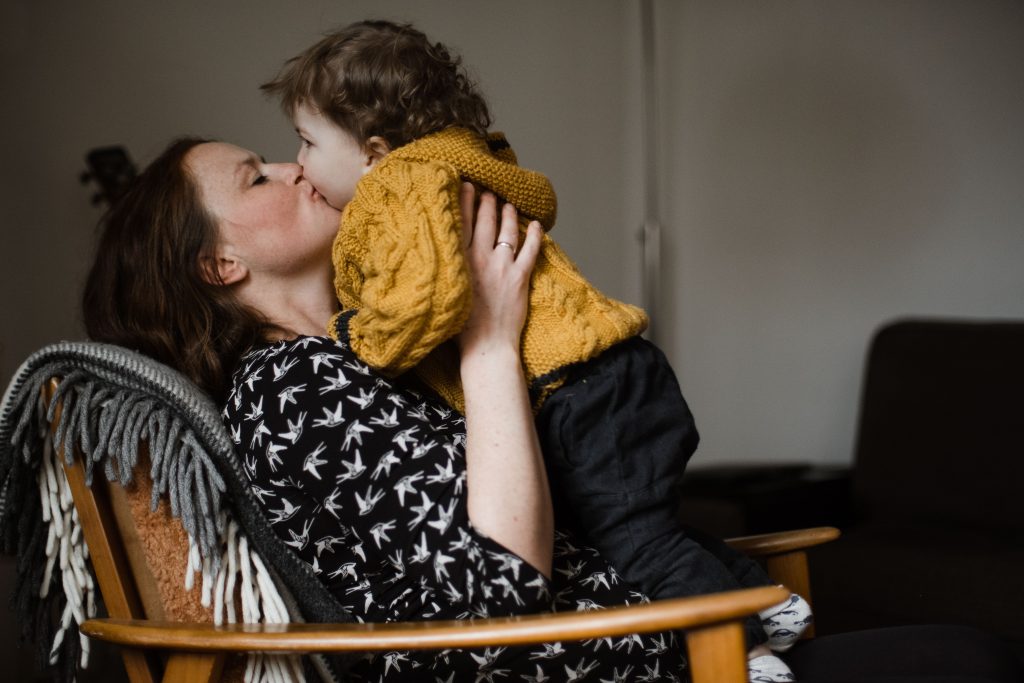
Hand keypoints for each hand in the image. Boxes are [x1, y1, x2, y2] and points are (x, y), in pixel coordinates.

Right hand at [457, 183, 541, 356]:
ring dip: (508, 215)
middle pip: (485, 222)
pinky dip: (535, 236)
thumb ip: (448, 270)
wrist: (486, 345)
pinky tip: (536, 225)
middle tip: (488, 190)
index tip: (466, 186)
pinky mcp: (520, 277)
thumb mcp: (446, 292)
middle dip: (487, 203)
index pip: (462, 224)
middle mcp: (480, 259)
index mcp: (459, 262)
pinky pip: (530, 250)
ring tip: (508, 204)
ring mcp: (502, 267)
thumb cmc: (461, 328)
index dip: (465, 202)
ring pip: (507, 231)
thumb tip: (444, 256)